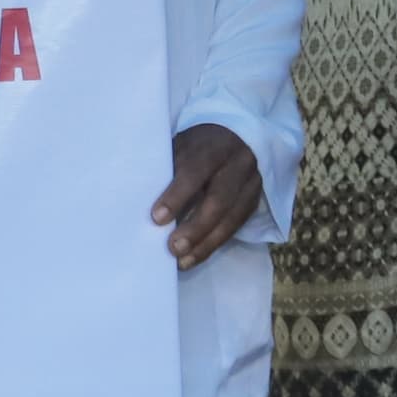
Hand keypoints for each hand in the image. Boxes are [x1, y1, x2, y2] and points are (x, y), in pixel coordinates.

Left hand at [151, 122, 261, 267]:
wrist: (238, 134)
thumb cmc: (198, 143)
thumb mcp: (183, 143)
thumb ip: (169, 166)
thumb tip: (140, 196)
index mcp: (213, 145)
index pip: (195, 170)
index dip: (177, 194)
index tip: (157, 217)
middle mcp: (237, 163)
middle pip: (219, 198)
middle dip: (196, 226)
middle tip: (173, 247)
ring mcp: (251, 182)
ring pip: (232, 217)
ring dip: (206, 242)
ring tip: (182, 261)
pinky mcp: (255, 199)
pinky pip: (237, 225)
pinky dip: (215, 243)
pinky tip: (196, 256)